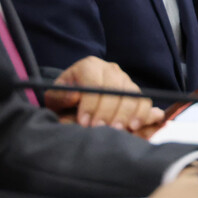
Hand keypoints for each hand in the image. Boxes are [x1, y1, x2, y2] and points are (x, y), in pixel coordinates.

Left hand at [45, 56, 164, 132]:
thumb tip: (74, 96)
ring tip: (116, 131)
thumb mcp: (55, 97)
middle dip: (107, 111)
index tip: (84, 122)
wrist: (76, 101)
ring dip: (125, 114)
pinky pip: (143, 100)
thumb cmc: (64, 100)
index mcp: (88, 66)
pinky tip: (133, 126)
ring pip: (131, 94)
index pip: (94, 82)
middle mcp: (109, 69)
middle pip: (115, 88)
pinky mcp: (135, 92)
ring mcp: (125, 79)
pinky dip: (141, 113)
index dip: (91, 102)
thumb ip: (60, 96)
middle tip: (99, 129)